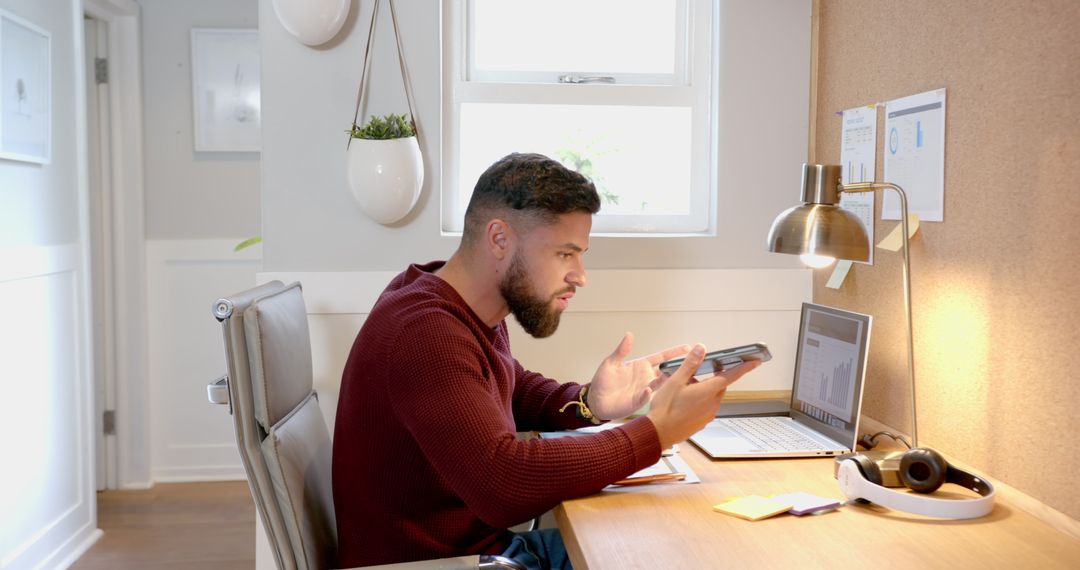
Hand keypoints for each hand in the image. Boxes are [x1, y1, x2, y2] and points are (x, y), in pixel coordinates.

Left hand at [585, 332, 690, 420]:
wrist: (596, 400)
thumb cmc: (603, 381)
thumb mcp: (611, 362)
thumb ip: (622, 350)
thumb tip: (629, 335)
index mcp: (640, 365)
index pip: (661, 357)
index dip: (673, 352)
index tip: (687, 347)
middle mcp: (645, 377)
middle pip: (665, 371)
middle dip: (678, 368)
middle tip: (693, 364)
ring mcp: (643, 389)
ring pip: (660, 384)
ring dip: (667, 380)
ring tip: (677, 375)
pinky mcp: (637, 401)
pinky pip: (645, 396)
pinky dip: (647, 393)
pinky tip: (649, 389)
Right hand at [646, 344, 761, 448]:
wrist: (659, 433)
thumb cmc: (665, 408)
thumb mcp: (675, 381)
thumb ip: (690, 364)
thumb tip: (701, 349)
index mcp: (707, 391)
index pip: (731, 376)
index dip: (744, 367)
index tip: (755, 362)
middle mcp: (712, 404)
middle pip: (720, 385)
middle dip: (714, 376)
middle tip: (702, 370)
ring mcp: (708, 414)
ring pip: (713, 396)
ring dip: (706, 389)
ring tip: (686, 387)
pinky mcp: (703, 421)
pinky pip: (707, 406)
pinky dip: (701, 400)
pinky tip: (685, 400)